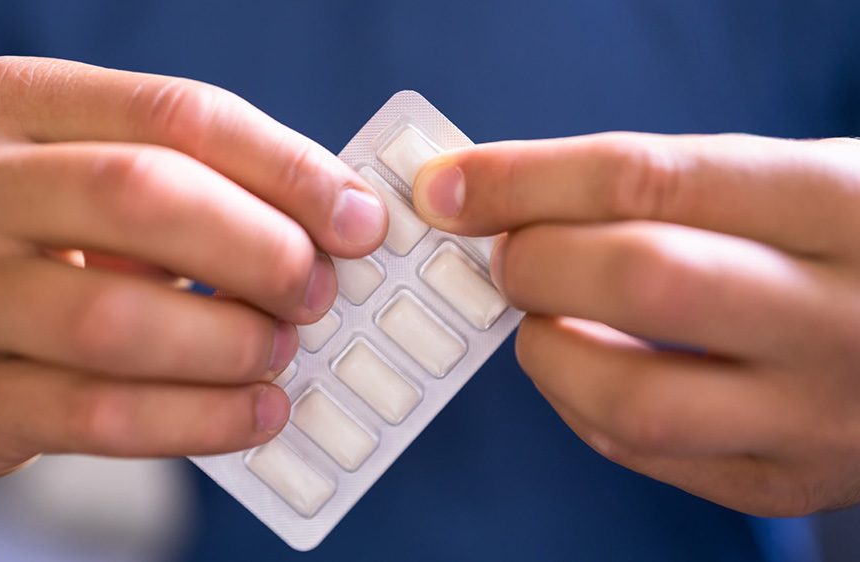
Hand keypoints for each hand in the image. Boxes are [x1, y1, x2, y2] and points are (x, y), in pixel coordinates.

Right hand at [0, 57, 385, 479]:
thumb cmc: (42, 242)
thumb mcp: (104, 179)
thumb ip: (209, 184)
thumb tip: (341, 222)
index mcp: (16, 103)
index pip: (178, 114)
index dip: (287, 169)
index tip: (359, 222)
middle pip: (142, 196)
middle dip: (259, 250)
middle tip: (318, 291)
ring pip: (115, 318)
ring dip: (229, 343)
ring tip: (280, 351)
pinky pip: (98, 413)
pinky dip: (198, 419)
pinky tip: (253, 413)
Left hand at [413, 132, 859, 515]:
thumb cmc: (844, 244)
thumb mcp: (792, 181)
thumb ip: (667, 186)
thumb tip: (506, 198)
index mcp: (836, 204)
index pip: (649, 178)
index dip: (526, 179)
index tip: (452, 186)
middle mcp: (838, 314)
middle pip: (640, 281)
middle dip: (534, 261)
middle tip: (507, 254)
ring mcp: (815, 414)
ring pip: (631, 398)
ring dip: (546, 349)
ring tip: (543, 315)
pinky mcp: (785, 481)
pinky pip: (643, 454)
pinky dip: (580, 405)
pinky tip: (581, 366)